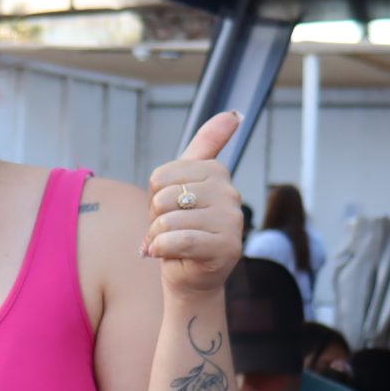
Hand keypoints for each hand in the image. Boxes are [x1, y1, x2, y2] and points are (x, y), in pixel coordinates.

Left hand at [144, 112, 245, 295]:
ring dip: (159, 238)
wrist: (190, 277)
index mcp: (217, 172)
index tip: (171, 209)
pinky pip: (177, 240)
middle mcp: (230, 193)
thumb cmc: (181, 228)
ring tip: (173, 245)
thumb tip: (235, 113)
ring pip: (168, 220)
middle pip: (162, 197)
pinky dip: (162, 251)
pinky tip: (168, 256)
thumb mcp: (185, 183)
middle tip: (172, 231)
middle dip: (156, 219)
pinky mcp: (227, 248)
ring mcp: (232, 221)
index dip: (154, 197)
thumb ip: (206, 145)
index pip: (160, 176)